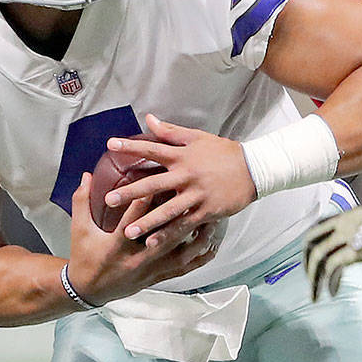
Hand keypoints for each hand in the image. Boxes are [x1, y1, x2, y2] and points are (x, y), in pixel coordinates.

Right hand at [66, 171, 219, 305]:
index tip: (159, 180)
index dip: (146, 199)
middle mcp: (136, 259)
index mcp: (116, 245)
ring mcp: (149, 271)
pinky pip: (183, 270)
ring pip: (180, 255)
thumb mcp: (79, 229)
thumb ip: (82, 200)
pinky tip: (212, 246)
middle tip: (197, 197)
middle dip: (183, 218)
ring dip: (197, 238)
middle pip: (165, 237)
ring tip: (213, 220)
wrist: (87, 292)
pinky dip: (199, 258)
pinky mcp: (157, 279)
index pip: (134, 220)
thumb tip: (86, 174)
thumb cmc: (84, 257)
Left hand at [101, 113, 255, 247]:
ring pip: (167, 211)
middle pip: (153, 184)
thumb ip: (171, 131)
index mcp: (182, 156)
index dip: (130, 146)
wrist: (253, 169)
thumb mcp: (197, 137)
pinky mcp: (206, 211)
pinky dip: (169, 235)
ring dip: (146, 222)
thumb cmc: (223, 152)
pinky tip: (153, 243)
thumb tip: (148, 118)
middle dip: (130, 193)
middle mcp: (186, 175)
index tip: (109, 145)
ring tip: (127, 232)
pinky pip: (184, 225)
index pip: (151, 149)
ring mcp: (196, 195)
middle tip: (108, 200)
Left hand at [303, 203, 361, 300]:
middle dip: (307, 262)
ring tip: (315, 295)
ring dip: (314, 277)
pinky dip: (330, 281)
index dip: (310, 242)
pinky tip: (333, 292)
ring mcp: (351, 235)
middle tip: (309, 279)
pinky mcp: (360, 250)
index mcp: (351, 214)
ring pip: (319, 255)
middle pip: (312, 240)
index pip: (319, 225)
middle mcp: (346, 222)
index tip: (309, 258)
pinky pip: (334, 266)